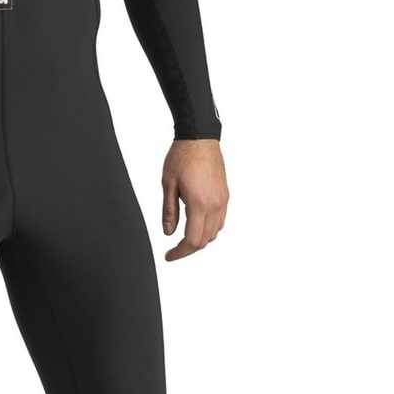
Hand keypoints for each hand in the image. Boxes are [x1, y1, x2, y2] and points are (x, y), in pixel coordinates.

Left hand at [161, 139, 227, 260]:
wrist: (200, 137)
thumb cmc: (182, 157)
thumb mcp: (168, 184)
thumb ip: (169, 211)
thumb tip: (168, 233)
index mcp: (199, 203)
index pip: (193, 240)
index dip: (180, 252)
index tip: (169, 256)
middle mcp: (215, 205)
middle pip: (205, 240)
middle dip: (189, 249)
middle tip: (174, 250)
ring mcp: (222, 200)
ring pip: (215, 232)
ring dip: (200, 239)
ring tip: (183, 238)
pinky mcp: (225, 195)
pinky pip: (220, 221)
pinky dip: (209, 228)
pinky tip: (196, 224)